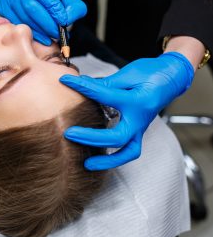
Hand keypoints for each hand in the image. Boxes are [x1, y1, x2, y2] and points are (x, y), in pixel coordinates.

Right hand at [0, 0, 86, 44]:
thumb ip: (68, 1)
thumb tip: (70, 19)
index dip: (54, 9)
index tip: (64, 21)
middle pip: (32, 9)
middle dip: (47, 24)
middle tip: (58, 33)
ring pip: (24, 18)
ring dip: (39, 31)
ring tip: (51, 37)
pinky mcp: (1, 7)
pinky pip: (16, 23)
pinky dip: (30, 32)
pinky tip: (40, 36)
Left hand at [59, 52, 194, 170]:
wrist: (172, 77)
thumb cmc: (151, 73)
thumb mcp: (128, 74)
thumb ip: (106, 83)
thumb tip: (81, 84)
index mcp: (137, 101)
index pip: (104, 95)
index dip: (82, 87)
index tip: (65, 80)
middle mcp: (140, 119)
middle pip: (116, 137)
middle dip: (91, 138)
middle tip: (69, 133)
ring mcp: (141, 128)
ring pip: (127, 152)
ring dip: (107, 160)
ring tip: (86, 163)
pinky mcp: (139, 131)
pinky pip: (130, 150)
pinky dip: (115, 158)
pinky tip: (98, 159)